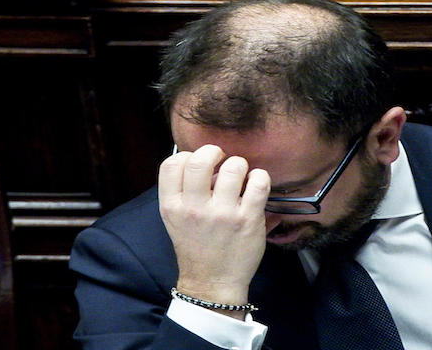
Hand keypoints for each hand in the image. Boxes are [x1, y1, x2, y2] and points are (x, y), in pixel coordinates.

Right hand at [158, 144, 270, 316]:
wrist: (212, 281)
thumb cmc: (196, 246)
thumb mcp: (175, 219)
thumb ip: (181, 190)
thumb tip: (202, 159)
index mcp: (172, 206)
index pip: (173, 164)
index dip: (188, 156)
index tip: (199, 164)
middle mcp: (194, 208)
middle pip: (200, 160)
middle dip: (214, 151)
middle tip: (221, 160)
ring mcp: (222, 214)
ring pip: (233, 167)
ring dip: (239, 165)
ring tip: (240, 176)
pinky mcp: (247, 219)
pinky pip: (258, 182)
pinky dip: (259, 177)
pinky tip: (255, 184)